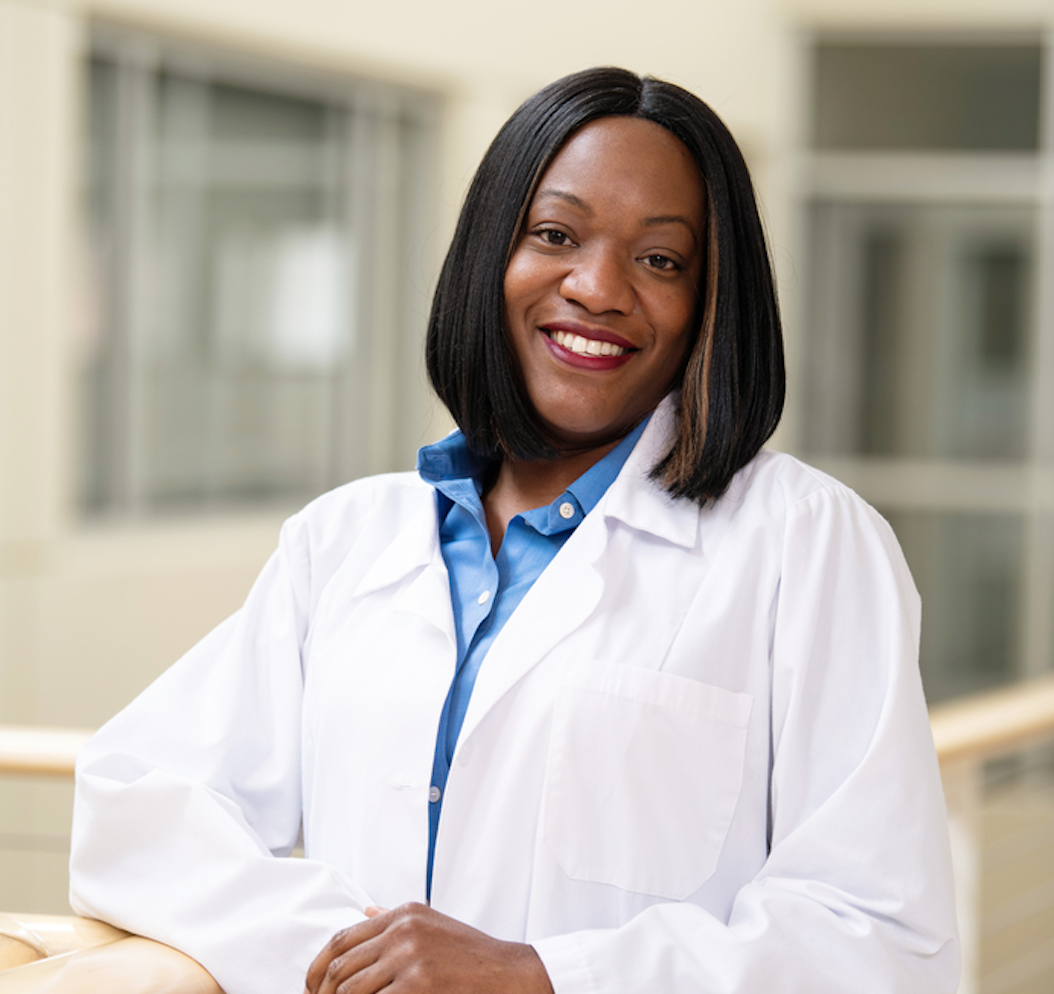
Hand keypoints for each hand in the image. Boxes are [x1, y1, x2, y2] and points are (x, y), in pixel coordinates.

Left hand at [303, 902, 553, 993]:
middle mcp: (403, 930)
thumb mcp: (432, 925)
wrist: (509, 974)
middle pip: (340, 966)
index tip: (310, 988)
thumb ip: (394, 920)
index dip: (317, 967)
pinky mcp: (418, 984)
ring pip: (350, 990)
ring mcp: (410, 957)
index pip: (342, 938)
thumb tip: (364, 913)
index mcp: (404, 914)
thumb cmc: (471, 955)